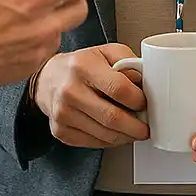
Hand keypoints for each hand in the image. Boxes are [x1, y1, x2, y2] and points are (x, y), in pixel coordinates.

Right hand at [33, 43, 149, 148]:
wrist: (49, 79)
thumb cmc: (82, 65)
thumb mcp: (107, 52)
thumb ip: (129, 63)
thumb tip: (146, 85)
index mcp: (83, 66)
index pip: (118, 89)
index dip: (137, 100)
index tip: (146, 103)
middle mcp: (70, 90)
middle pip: (112, 117)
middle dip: (136, 127)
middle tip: (146, 127)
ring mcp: (63, 113)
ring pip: (104, 135)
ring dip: (126, 137)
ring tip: (135, 130)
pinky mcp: (60, 131)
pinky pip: (94, 143)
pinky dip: (110, 141)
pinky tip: (117, 133)